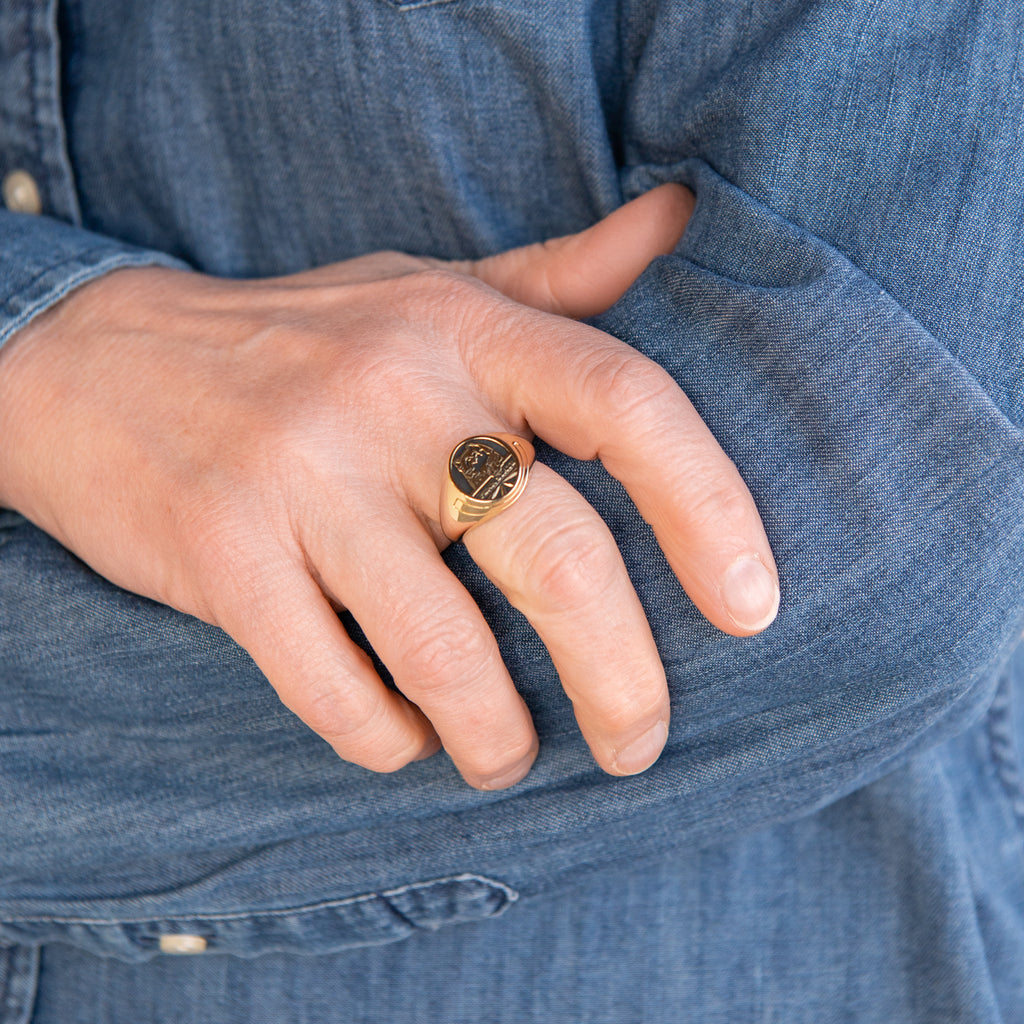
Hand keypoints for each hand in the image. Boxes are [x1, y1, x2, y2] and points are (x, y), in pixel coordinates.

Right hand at [0, 184, 778, 788]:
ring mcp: (303, 475)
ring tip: (508, 759)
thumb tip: (681, 219)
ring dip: (495, 734)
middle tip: (639, 742)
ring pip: (445, 649)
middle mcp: (393, 394)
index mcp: (464, 329)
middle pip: (560, 559)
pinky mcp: (223, 553)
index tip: (753, 610)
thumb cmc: (298, 338)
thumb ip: (561, 274)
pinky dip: (384, 736)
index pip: (629, 405)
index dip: (712, 509)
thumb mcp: (429, 286)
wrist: (93, 360)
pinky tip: (402, 739)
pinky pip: (334, 685)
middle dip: (623, 680)